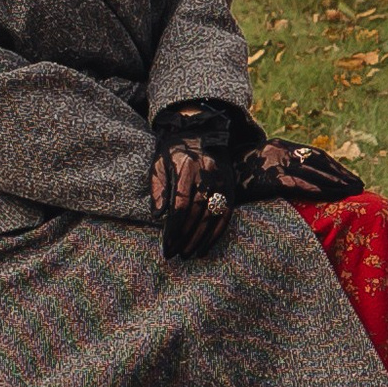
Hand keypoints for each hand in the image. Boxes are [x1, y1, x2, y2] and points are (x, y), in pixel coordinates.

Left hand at [151, 135, 235, 256]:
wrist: (201, 131)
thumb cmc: (174, 151)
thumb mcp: (159, 163)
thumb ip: (157, 188)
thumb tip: (157, 215)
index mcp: (186, 167)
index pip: (180, 205)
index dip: (173, 228)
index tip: (166, 245)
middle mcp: (206, 175)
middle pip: (196, 213)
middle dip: (184, 237)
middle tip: (174, 254)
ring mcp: (221, 182)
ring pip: (211, 217)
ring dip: (199, 239)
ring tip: (187, 254)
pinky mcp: (230, 188)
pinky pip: (225, 215)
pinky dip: (216, 234)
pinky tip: (205, 248)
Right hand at [241, 138, 363, 205]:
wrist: (207, 171)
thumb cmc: (230, 174)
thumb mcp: (254, 166)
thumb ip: (273, 169)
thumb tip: (290, 181)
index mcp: (278, 145)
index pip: (313, 154)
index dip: (333, 166)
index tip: (348, 176)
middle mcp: (279, 149)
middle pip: (318, 160)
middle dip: (340, 173)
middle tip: (359, 185)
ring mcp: (274, 162)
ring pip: (314, 170)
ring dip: (336, 181)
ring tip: (354, 191)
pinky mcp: (269, 176)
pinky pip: (301, 183)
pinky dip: (320, 188)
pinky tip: (333, 195)